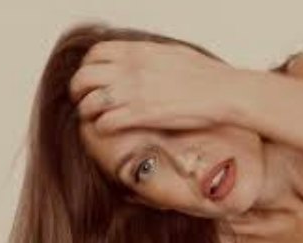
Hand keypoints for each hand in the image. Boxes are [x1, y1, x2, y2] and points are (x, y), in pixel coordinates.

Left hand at [69, 40, 239, 132]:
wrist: (224, 92)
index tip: (92, 78)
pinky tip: (109, 130)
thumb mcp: (173, 53)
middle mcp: (131, 70)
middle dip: (79, 90)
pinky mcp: (141, 115)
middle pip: (85, 77)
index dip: (88, 67)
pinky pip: (105, 122)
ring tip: (94, 118)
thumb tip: (141, 59)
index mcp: (139, 52)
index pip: (96, 53)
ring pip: (90, 101)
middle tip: (83, 100)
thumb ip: (150, 56)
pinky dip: (102, 127)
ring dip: (87, 111)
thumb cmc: (207, 75)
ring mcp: (134, 93)